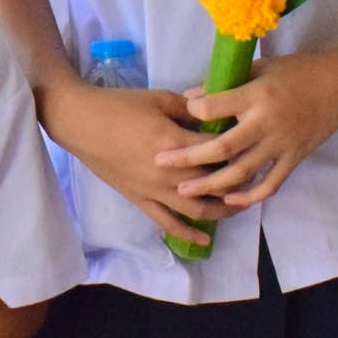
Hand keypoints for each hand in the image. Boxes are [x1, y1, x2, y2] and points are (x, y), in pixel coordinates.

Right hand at [47, 80, 234, 246]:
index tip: (252, 145)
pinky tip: (205, 239)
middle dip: (238, 182)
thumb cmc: (120, 105)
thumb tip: (215, 116)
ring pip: (198, 210)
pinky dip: (188, 233)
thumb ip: (191, 109)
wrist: (82, 122)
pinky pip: (168, 223)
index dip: (239, 148)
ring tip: (240, 207)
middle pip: (214, 183)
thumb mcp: (161, 98)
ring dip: (223, 211)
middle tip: (256, 178)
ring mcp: (155, 191)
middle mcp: (170, 174)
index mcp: (176, 144)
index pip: (219, 150)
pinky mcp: (140, 200)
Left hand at [153, 51, 337, 209]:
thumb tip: (192, 97)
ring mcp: (282, 144)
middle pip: (223, 146)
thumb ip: (227, 84)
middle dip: (189, 156)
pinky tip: (229, 200)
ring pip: (242, 172)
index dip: (195, 111)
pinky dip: (249, 195)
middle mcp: (267, 123)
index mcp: (258, 95)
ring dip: (211, 183)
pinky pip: (270, 184)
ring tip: (184, 190)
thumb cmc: (298, 71)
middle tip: (161, 162)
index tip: (181, 113)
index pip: (217, 107)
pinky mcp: (294, 158)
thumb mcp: (261, 67)